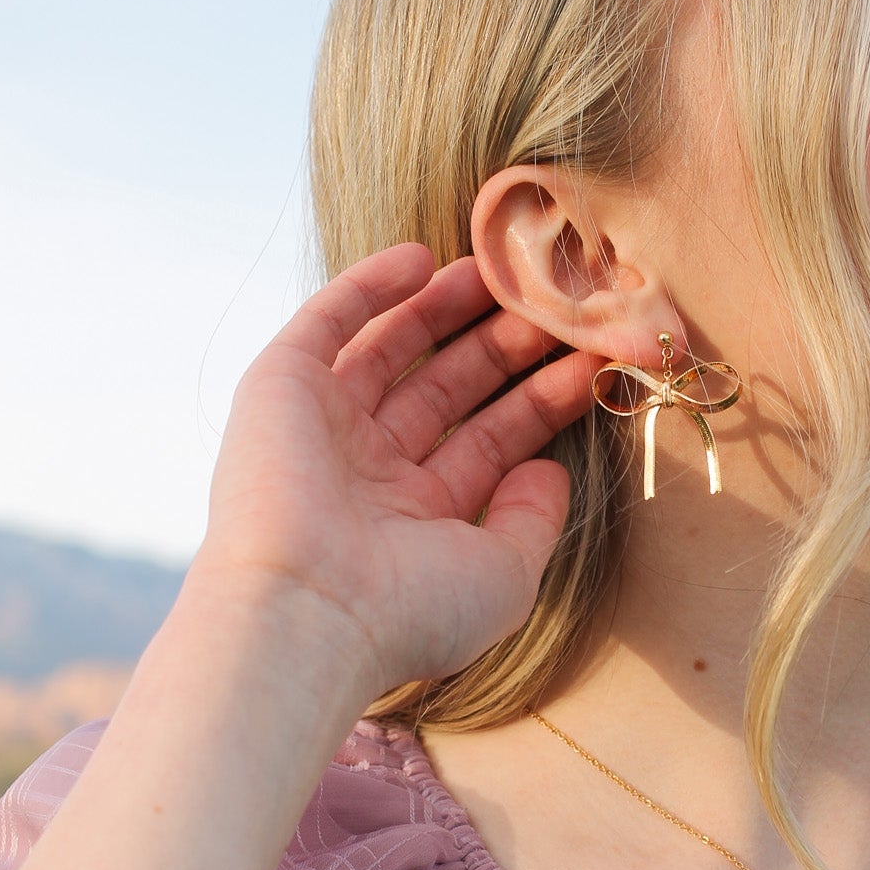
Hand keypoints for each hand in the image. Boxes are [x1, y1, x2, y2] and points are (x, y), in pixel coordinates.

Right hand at [190, 244, 597, 700]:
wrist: (309, 611)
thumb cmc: (412, 611)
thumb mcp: (504, 576)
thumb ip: (533, 520)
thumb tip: (550, 470)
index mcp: (419, 520)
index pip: (492, 442)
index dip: (542, 401)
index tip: (591, 359)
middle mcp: (369, 473)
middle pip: (449, 390)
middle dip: (503, 347)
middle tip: (555, 305)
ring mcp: (324, 429)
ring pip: (392, 349)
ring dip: (444, 308)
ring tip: (502, 272)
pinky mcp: (278, 390)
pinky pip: (328, 323)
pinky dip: (368, 287)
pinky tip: (422, 258)